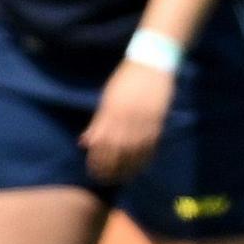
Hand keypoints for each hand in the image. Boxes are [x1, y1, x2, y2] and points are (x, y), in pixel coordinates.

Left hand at [80, 60, 174, 181]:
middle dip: (110, 168)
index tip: (93, 171)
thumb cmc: (126, 79)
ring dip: (127, 168)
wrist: (152, 64)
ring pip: (134, 151)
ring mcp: (144, 121)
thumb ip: (98, 122)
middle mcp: (126, 119)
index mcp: (110, 112)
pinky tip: (139, 166)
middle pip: (116, 151)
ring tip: (121, 178)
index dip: (96, 160)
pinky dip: (144, 159)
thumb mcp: (107, 99)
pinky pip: (150, 146)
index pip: (101, 143)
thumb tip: (85, 142)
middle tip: (105, 179)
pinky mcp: (158, 122)